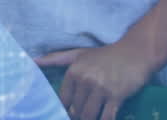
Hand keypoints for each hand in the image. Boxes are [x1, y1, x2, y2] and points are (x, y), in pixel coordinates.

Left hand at [36, 44, 153, 119]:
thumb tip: (32, 61)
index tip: (67, 113)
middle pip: (76, 109)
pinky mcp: (116, 97)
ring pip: (89, 115)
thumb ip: (55, 59)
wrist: (134, 53)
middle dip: (78, 116)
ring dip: (89, 119)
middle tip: (80, 116)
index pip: (63, 99)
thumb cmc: (104, 55)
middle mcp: (85, 81)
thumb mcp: (78, 54)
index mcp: (73, 72)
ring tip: (90, 117)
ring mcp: (101, 90)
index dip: (64, 109)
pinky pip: (107, 117)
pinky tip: (104, 119)